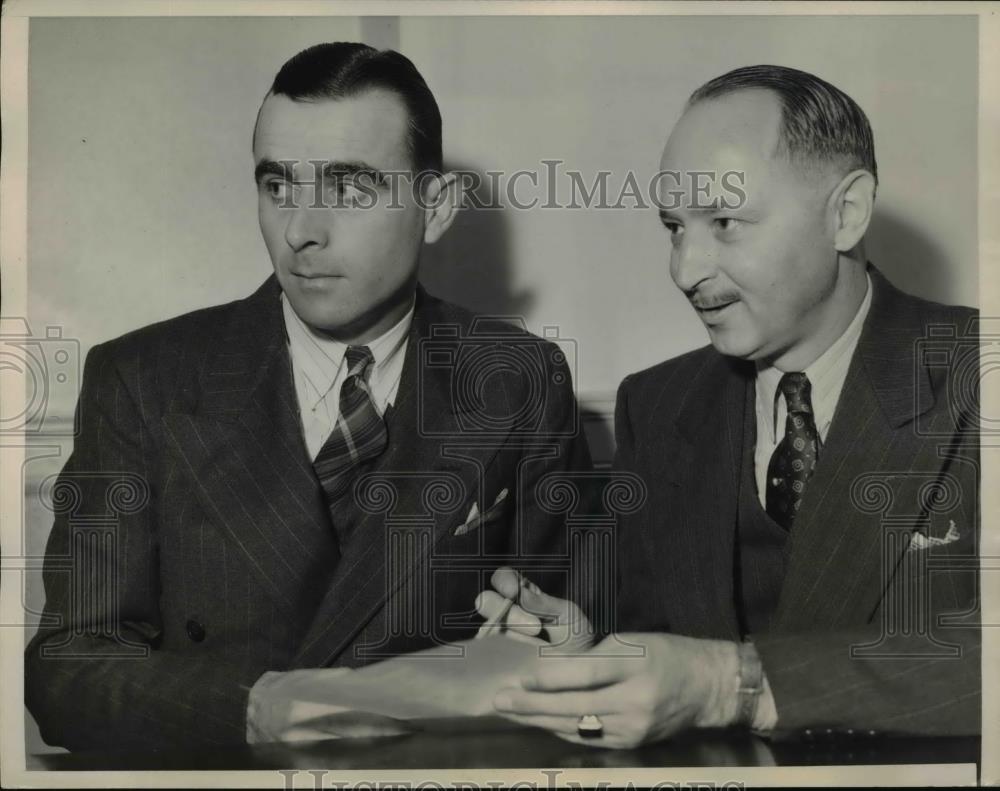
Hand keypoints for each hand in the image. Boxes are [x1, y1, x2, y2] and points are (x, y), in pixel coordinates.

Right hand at [474, 566, 593, 651]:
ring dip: (515, 636)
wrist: (582, 668)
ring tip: (540, 646)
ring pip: (490, 628)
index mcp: (523, 595)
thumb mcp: (566, 614)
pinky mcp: (497, 659)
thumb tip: (519, 593)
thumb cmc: (576, 637)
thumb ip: (542, 603)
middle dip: (509, 612)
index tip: (514, 591)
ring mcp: (499, 637)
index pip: (503, 579)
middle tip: (536, 626)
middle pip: (487, 601)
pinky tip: (526, 658)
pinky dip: (508, 653)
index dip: (504, 581)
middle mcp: (506, 613)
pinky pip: (491, 652)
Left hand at [491, 632, 739, 748]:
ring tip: (509, 711)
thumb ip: (594, 656)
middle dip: (532, 705)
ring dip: (538, 719)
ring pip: (576, 726)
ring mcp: (633, 728)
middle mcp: (635, 700)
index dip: (550, 677)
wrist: (707, 688)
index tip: (520, 675)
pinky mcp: (630, 744)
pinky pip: (587, 737)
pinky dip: (560, 728)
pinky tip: (538, 721)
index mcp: (637, 665)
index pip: (586, 673)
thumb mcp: (633, 642)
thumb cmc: (665, 654)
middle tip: (500, 699)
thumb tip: (549, 667)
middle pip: (575, 706)